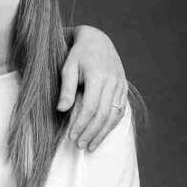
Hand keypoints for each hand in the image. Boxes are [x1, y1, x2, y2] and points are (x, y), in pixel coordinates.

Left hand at [57, 26, 127, 150]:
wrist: (97, 40)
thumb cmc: (78, 55)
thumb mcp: (68, 67)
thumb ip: (66, 89)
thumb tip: (62, 110)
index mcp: (98, 76)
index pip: (90, 107)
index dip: (81, 125)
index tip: (71, 137)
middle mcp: (113, 81)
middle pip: (103, 114)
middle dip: (91, 133)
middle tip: (80, 146)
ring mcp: (121, 85)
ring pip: (114, 115)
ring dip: (103, 133)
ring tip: (90, 146)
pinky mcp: (124, 88)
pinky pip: (120, 110)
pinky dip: (111, 125)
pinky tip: (102, 134)